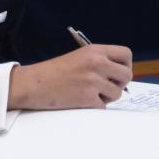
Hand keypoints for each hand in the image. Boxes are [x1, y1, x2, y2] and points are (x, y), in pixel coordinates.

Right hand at [8, 44, 132, 110]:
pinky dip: (95, 107)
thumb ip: (100, 61)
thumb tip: (121, 74)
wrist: (32, 84)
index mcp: (95, 50)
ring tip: (90, 94)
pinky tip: (82, 101)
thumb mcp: (79, 57)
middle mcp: (97, 63)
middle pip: (127, 75)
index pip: (126, 54)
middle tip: (108, 87)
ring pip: (117, 93)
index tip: (118, 74)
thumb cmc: (54, 72)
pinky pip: (103, 107)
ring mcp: (93, 80)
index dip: (126, 65)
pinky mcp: (87, 97)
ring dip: (107, 97)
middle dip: (120, 84)